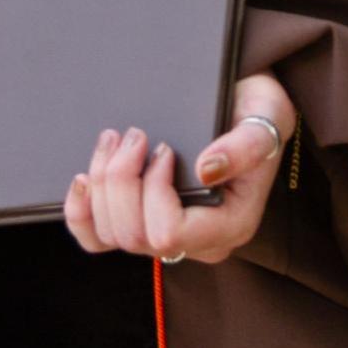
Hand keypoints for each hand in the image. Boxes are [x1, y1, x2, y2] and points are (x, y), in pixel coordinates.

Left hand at [64, 75, 294, 267]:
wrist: (245, 105)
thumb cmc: (257, 111)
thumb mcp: (267, 116)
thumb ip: (247, 145)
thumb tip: (207, 170)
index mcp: (230, 225)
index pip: (169, 232)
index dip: (154, 190)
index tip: (163, 148)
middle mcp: (199, 241)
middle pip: (134, 236)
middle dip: (120, 180)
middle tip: (134, 135)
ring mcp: (168, 236)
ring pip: (110, 235)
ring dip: (100, 184)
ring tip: (113, 141)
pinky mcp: (142, 222)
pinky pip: (97, 239)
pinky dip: (81, 212)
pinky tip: (82, 180)